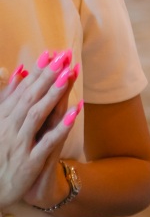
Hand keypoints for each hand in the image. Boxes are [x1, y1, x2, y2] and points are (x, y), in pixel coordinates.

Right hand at [0, 50, 79, 209]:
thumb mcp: (0, 123)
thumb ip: (9, 97)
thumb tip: (20, 71)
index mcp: (3, 119)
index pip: (24, 91)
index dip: (38, 72)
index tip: (52, 53)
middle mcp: (10, 129)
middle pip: (31, 98)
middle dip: (48, 76)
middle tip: (65, 56)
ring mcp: (20, 145)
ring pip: (38, 116)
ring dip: (53, 94)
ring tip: (69, 74)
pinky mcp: (29, 163)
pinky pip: (47, 143)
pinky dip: (60, 127)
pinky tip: (75, 112)